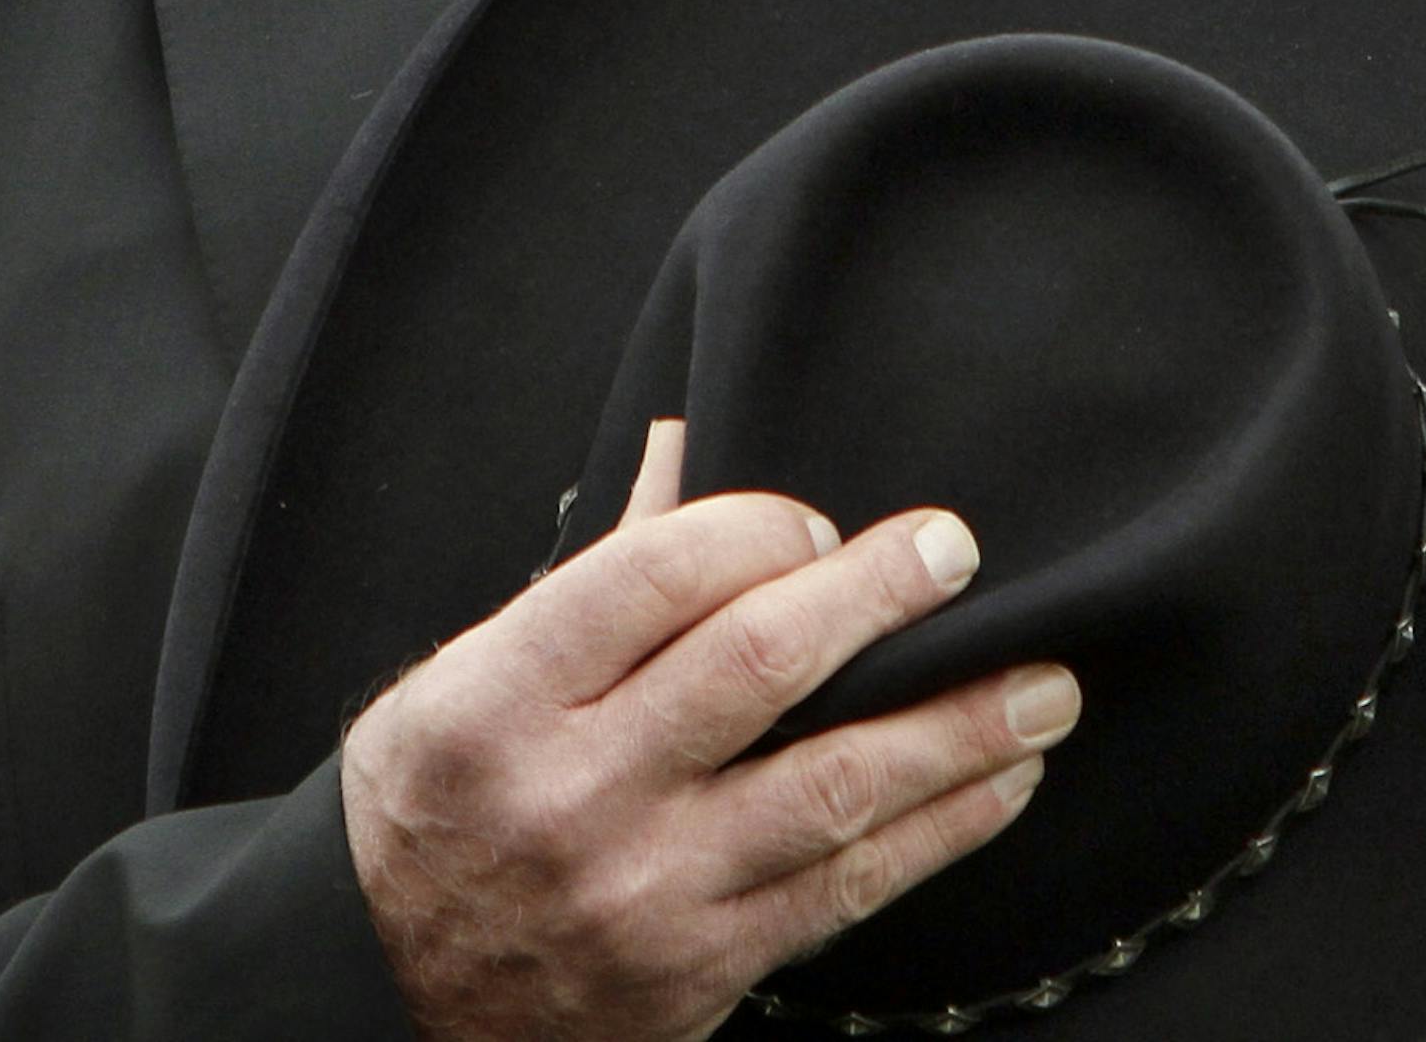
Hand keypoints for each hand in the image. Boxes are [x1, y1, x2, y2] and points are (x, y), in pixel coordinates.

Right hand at [340, 421, 1078, 1041]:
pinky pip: (845, 890)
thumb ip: (599, 567)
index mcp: (504, 694)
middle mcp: (574, 791)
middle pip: (758, 664)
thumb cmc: (440, 800)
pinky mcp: (697, 973)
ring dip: (959, 729)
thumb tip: (689, 439)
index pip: (657, 574)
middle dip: (880, 596)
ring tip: (1045, 686)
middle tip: (959, 552)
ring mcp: (643, 891)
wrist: (380, 993)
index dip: (760, 528)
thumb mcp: (472, 670)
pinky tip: (1002, 784)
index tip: (824, 521)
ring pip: (832, 788)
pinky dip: (941, 831)